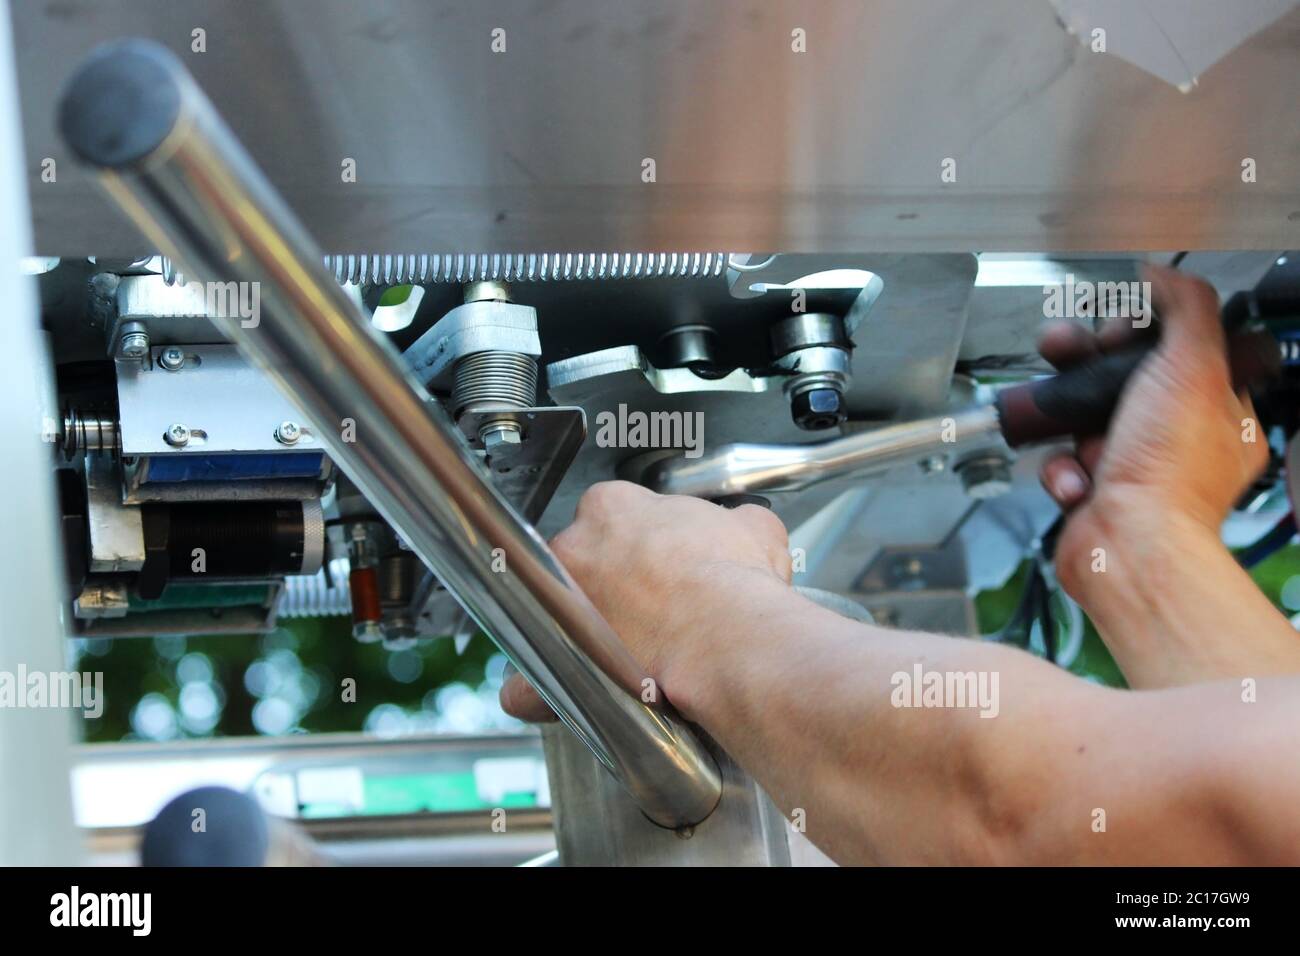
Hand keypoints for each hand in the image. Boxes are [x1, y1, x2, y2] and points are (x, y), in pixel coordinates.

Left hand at [499, 481, 791, 722]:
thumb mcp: (755, 532)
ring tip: (613, 653)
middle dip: (603, 586)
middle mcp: (574, 547)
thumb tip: (742, 528)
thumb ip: (737, 523)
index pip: (611, 517)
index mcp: (614, 508)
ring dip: (572, 632)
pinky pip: (527, 683)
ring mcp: (558, 604)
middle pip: (576, 564)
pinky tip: (558, 698)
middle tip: (642, 611)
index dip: (636, 545)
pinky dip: (536, 694)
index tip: (656, 565)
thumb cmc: (736, 583)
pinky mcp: (555, 661)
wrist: (728, 638)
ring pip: (549, 617)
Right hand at [1037, 265, 1267, 598]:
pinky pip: (1065, 461)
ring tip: (1054, 405)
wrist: (1127, 545)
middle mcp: (1178, 442)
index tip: (1121, 327)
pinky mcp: (1095, 493)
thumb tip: (1164, 275)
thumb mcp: (1193, 364)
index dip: (1143, 331)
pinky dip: (1061, 465)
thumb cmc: (1169, 472)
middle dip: (1086, 361)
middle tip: (1070, 349)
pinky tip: (1077, 473)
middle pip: (1124, 379)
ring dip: (1064, 411)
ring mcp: (1135, 469)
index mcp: (1218, 412)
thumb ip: (1185, 308)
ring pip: (1086, 418)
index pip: (1180, 350)